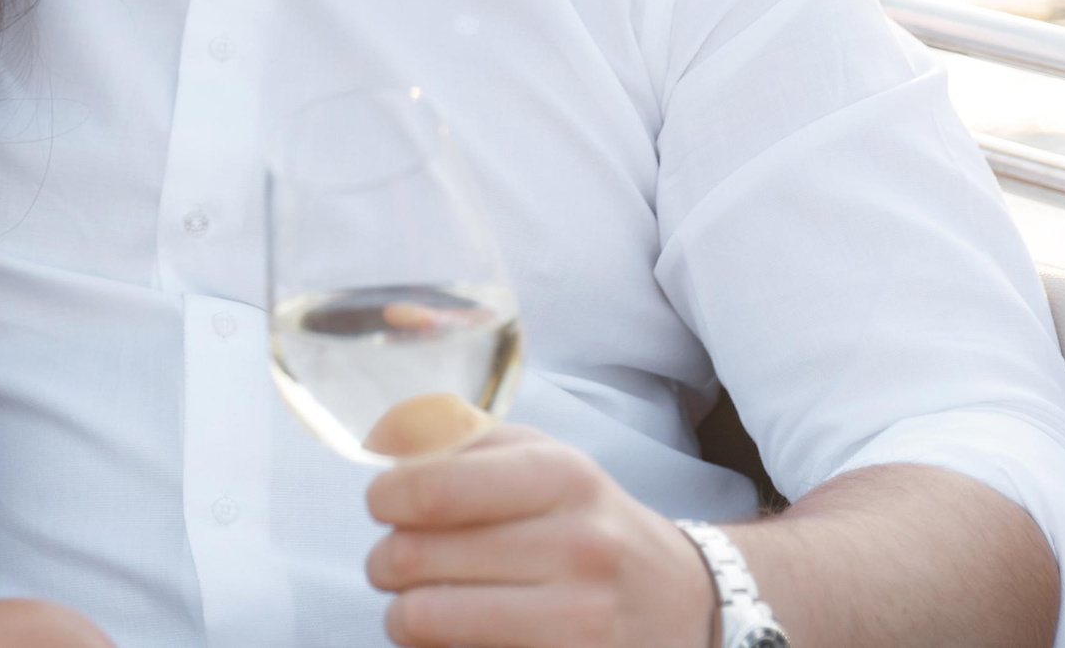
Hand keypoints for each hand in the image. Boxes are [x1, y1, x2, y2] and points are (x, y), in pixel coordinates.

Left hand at [364, 424, 717, 647]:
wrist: (682, 602)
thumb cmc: (587, 521)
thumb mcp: (541, 458)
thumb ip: (459, 439)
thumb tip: (383, 437)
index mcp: (562, 478)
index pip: (432, 489)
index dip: (386, 498)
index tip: (384, 504)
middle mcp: (577, 548)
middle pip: (414, 557)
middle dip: (384, 559)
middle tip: (394, 561)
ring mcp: (580, 622)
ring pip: (422, 619)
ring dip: (401, 611)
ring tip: (416, 601)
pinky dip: (437, 647)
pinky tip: (458, 633)